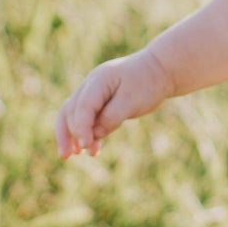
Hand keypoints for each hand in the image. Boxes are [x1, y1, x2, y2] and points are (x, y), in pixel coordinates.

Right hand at [54, 48, 171, 157]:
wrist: (158, 71)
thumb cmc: (147, 83)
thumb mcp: (132, 101)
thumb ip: (112, 117)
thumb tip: (94, 134)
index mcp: (99, 80)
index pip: (83, 106)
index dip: (81, 127)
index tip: (85, 145)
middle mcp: (91, 86)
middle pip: (70, 110)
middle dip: (68, 133)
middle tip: (70, 155)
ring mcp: (93, 93)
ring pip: (72, 114)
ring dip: (70, 134)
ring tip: (71, 155)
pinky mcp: (99, 102)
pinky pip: (85, 118)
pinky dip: (84, 132)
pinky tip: (90, 149)